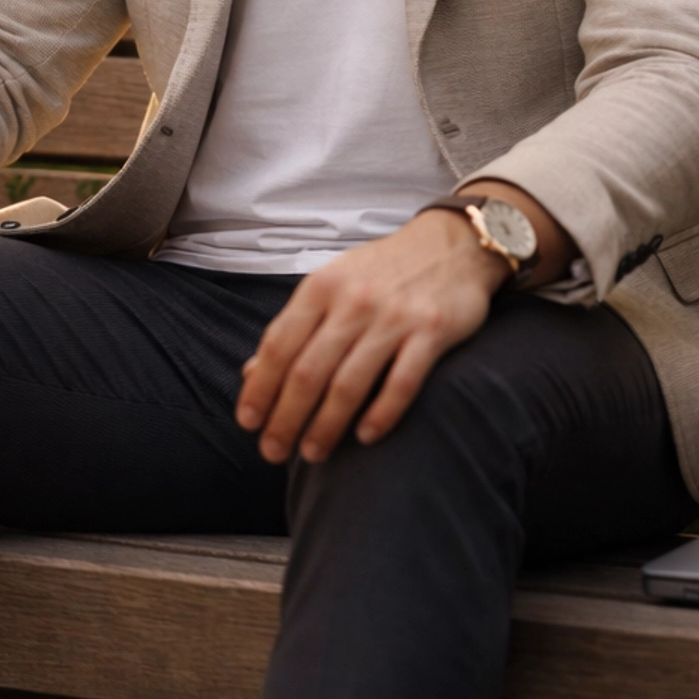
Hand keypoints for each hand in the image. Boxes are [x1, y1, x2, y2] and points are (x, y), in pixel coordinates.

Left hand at [235, 210, 511, 465]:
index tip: (248, 422)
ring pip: (349, 384)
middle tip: (273, 452)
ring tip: (312, 454)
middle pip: (309, 371)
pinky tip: (365, 437)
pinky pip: (402, 383)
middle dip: (286, 418)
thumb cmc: (381, 271)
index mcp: (322, 286)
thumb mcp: (332, 284)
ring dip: (326, 426)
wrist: (449, 244)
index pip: (279, 345)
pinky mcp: (431, 331)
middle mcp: (354, 300)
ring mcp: (394, 316)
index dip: (260, 388)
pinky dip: (381, 414)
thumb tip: (251, 374)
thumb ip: (296, 327)